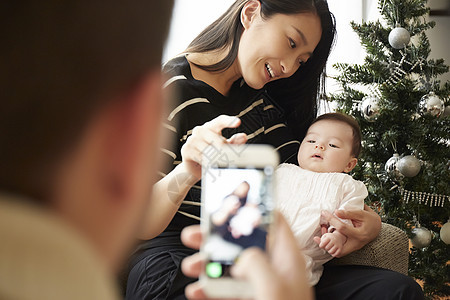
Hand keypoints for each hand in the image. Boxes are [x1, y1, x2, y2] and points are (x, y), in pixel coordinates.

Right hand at [180, 115, 246, 179]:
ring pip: (210, 150)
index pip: (220, 121)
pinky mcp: (186, 149)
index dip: (229, 121)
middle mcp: (200, 130)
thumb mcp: (224, 148)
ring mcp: (192, 139)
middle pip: (218, 140)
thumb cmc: (211, 155)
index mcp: (211, 127)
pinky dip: (206, 163)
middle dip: (224, 151)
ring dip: (216, 158)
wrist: (194, 168)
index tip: (238, 122)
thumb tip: (243, 136)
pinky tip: (207, 165)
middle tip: (227, 158)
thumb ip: (234, 142)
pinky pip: (201, 157)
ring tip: (216, 163)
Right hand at [180, 212, 312, 299]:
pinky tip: (196, 292)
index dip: (255, 208)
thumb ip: (257, 264)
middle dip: (216, 237)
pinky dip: (208, 290)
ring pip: (229, 266)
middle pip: (242, 242)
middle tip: (195, 234)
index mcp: (286, 258)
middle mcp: (272, 269)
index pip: (273, 222)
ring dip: (207, 264)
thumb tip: (241, 256)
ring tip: (190, 266)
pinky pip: (224, 291)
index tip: (232, 200)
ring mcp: (258, 286)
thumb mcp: (274, 289)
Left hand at [313, 231, 345, 256]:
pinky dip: (333, 254)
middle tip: (327, 245)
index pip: (322, 244)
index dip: (321, 245)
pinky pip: (335, 254)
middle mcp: (334, 240)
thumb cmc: (329, 238)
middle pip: (326, 248)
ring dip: (329, 251)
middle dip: (326, 248)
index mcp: (329, 237)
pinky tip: (333, 250)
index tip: (322, 244)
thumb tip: (314, 238)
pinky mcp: (340, 249)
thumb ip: (319, 240)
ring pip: (330, 252)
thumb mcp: (324, 237)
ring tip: (330, 248)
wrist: (338, 237)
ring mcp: (338, 245)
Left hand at [320, 204, 380, 256]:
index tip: (324, 213)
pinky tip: (325, 237)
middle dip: (327, 245)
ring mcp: (353, 247)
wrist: (377, 227)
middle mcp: (356, 244)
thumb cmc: (370, 219)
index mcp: (360, 234)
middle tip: (317, 237)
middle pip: (339, 250)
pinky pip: (340, 249)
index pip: (342, 228)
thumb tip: (335, 212)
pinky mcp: (351, 248)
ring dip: (327, 247)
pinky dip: (331, 245)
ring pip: (338, 252)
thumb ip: (349, 213)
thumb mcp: (362, 213)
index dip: (331, 219)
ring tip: (318, 238)